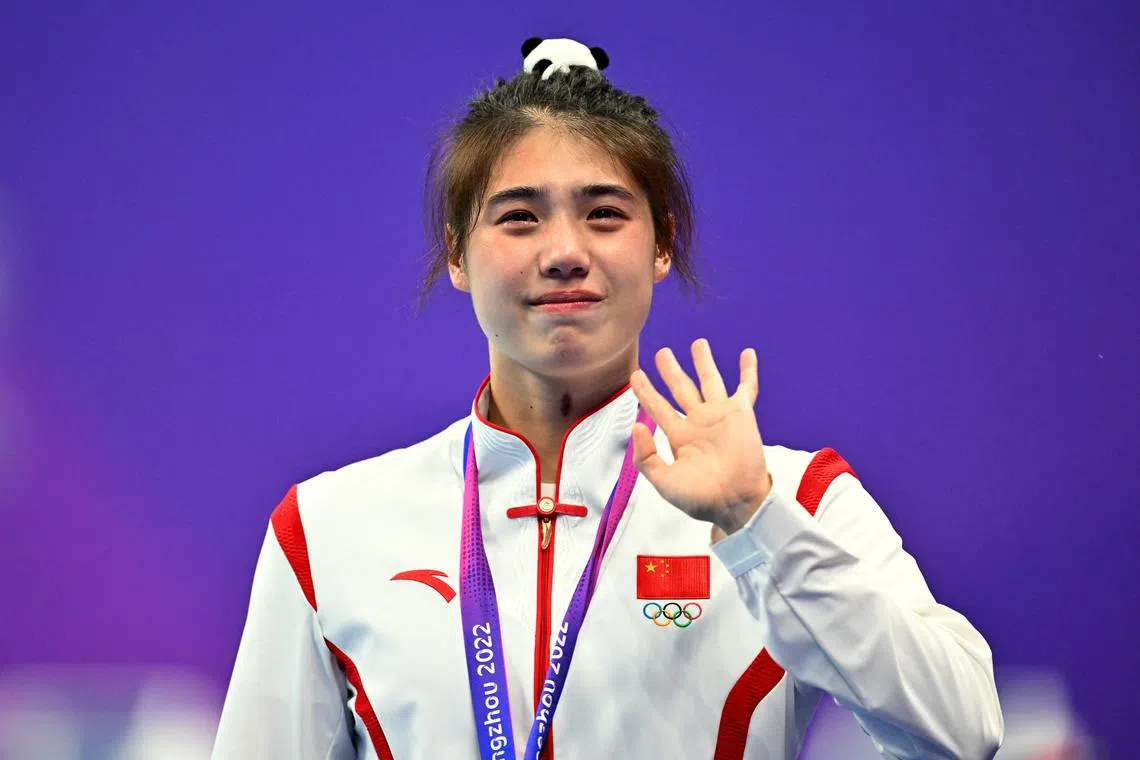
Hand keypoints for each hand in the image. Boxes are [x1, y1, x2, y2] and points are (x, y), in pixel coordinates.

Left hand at [629, 339, 771, 534]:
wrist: (735, 502)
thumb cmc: (701, 498)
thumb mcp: (663, 482)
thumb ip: (645, 456)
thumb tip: (637, 425)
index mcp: (680, 437)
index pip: (658, 407)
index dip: (646, 391)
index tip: (635, 375)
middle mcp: (699, 422)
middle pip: (681, 388)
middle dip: (671, 370)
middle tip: (662, 352)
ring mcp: (720, 416)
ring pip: (710, 381)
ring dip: (704, 362)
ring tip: (698, 343)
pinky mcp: (742, 414)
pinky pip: (746, 388)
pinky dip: (747, 371)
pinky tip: (747, 353)